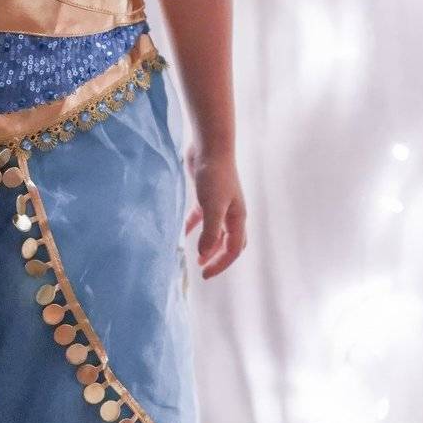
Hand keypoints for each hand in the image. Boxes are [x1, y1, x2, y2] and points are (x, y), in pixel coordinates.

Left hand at [183, 144, 246, 279]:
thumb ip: (209, 232)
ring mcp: (220, 204)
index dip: (220, 264)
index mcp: (237, 218)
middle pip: (229, 243)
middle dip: (218, 258)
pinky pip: (203, 217)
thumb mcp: (212, 207)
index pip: (233, 249)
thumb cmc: (215, 176)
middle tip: (203, 270)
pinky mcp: (207, 195)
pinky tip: (185, 232)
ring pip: (217, 231)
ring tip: (196, 257)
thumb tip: (204, 254)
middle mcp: (232, 214)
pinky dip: (196, 227)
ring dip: (208, 245)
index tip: (205, 275)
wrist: (210, 148)